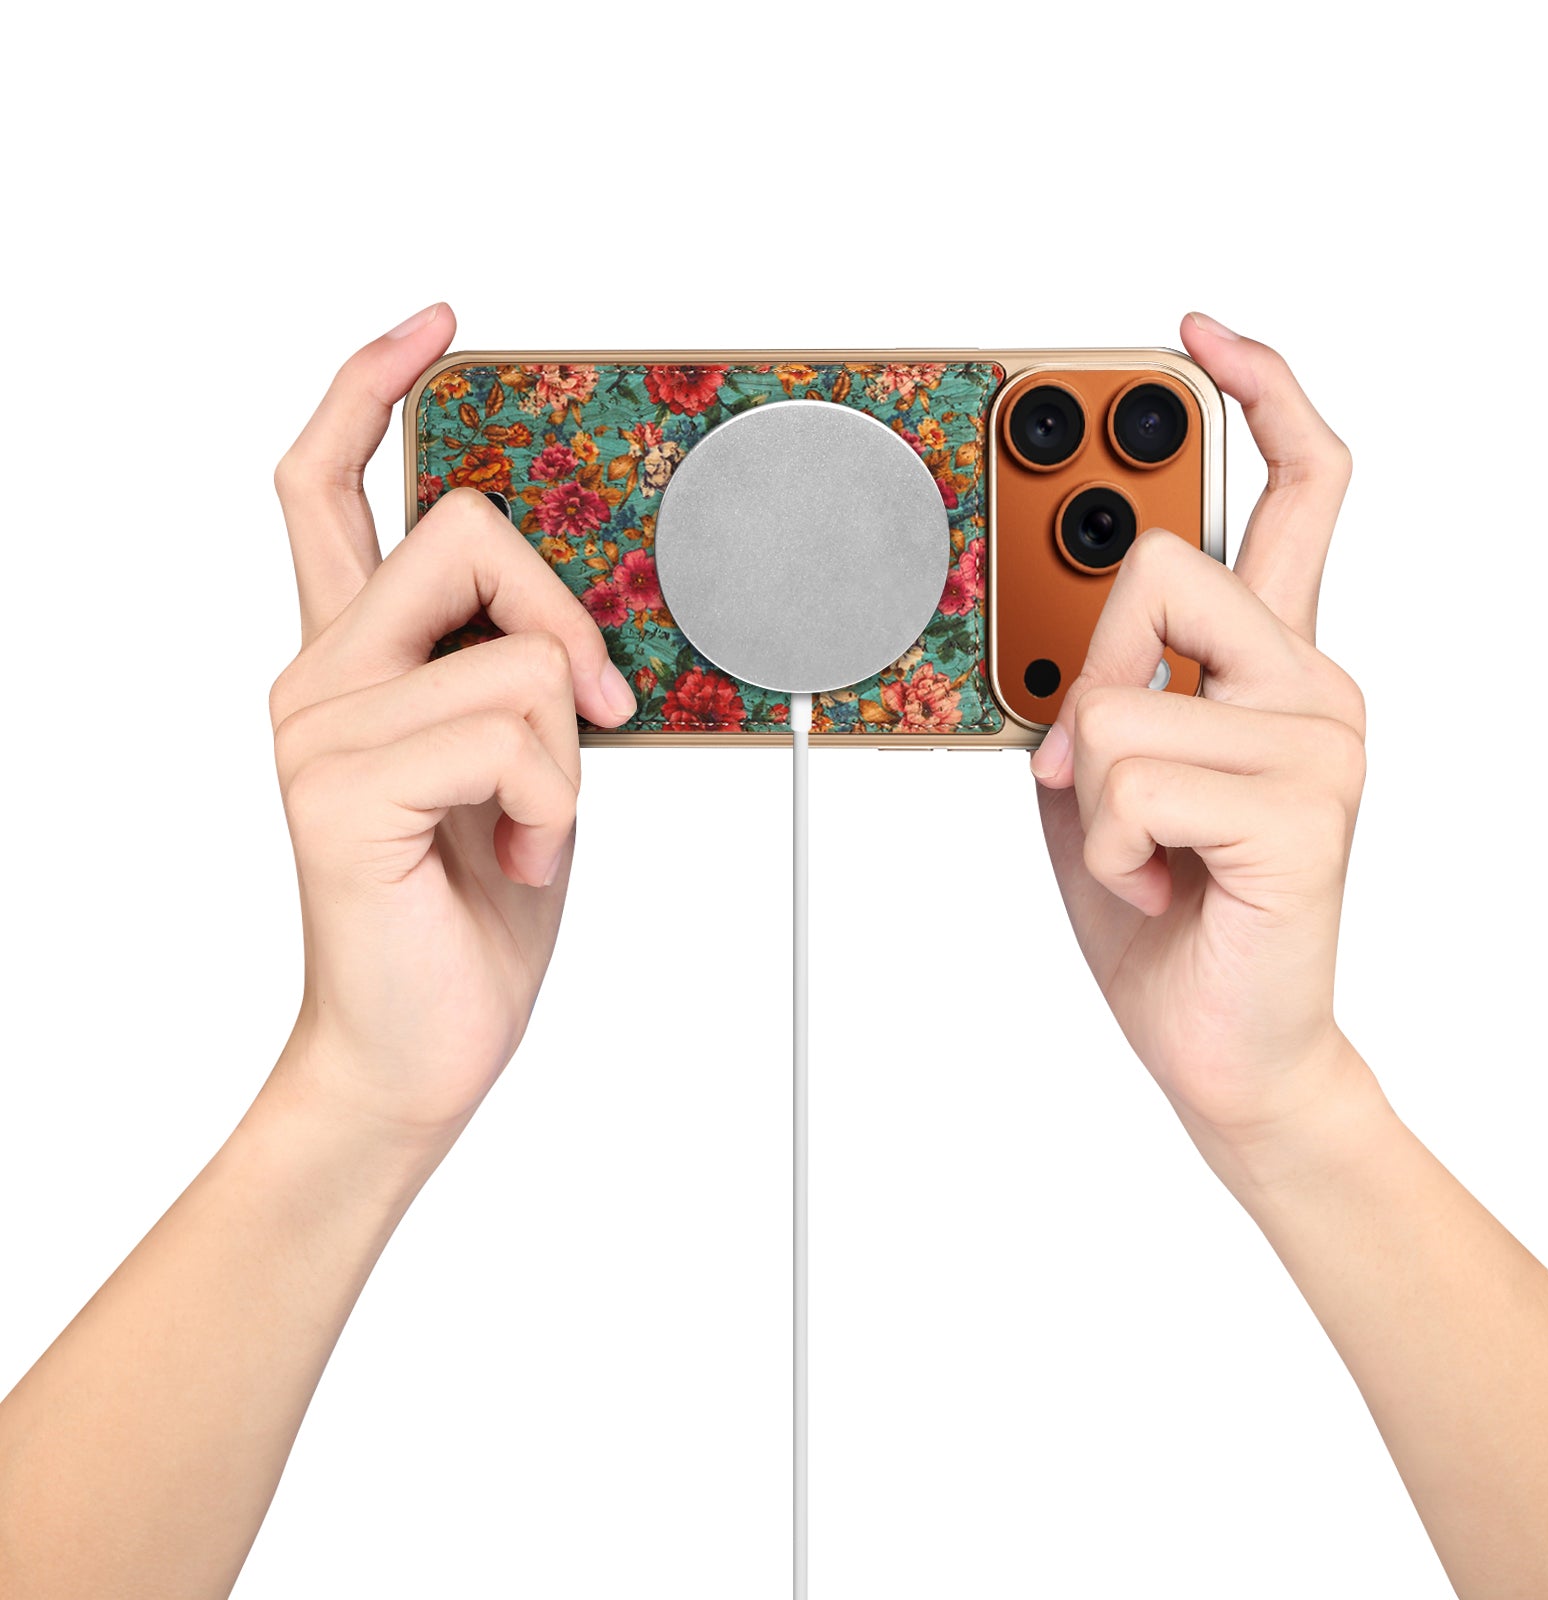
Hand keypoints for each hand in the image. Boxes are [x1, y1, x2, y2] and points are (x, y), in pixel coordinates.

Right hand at [268, 304, 637, 1136]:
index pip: (328, 485)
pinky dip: (555, 806)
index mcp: (357, 657)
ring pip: (510, 650)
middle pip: (456, 531)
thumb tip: (581, 619)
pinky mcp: (341, 791)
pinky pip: (510, 732)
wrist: (421, 1044)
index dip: (371, 390)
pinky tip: (517, 860)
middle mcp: (320, 675)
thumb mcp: (521, 761)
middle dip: (563, 612)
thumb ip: (519, 670)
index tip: (434, 329)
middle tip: (600, 710)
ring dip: (567, 752)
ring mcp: (320, 729)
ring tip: (532, 829)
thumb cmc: (468, 904)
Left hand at [1032, 313, 1366, 1156]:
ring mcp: (1318, 740)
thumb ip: (1096, 678)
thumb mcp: (1101, 767)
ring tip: (1145, 854)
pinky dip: (1110, 846)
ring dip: (1091, 792)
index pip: (1296, 490)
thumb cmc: (1167, 901)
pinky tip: (1166, 885)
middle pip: (1162, 566)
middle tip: (1097, 774)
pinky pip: (1130, 774)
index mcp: (1271, 660)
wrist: (1219, 1038)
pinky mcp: (1303, 809)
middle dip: (1090, 670)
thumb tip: (1042, 615)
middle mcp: (1311, 680)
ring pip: (1120, 693)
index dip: (1257, 395)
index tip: (1198, 337)